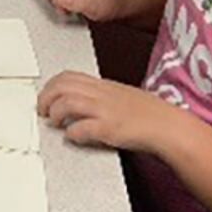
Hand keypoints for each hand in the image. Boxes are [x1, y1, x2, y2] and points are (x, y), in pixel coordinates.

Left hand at [37, 71, 184, 152]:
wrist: (169, 127)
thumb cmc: (149, 115)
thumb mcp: (121, 97)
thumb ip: (101, 97)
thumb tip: (81, 103)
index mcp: (104, 86)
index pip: (69, 76)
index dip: (52, 85)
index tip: (46, 96)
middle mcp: (102, 94)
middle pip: (62, 86)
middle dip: (46, 97)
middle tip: (42, 111)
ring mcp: (105, 110)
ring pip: (68, 102)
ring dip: (55, 113)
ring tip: (54, 122)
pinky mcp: (110, 128)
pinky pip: (82, 127)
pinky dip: (72, 132)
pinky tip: (72, 136)